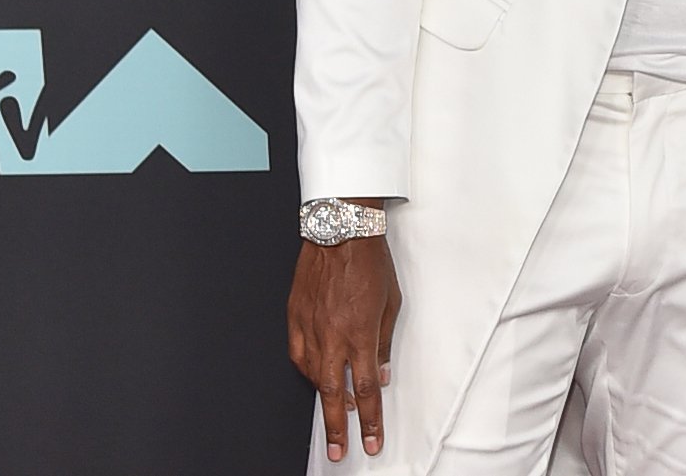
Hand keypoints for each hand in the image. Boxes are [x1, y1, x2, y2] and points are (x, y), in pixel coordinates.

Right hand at [287, 221, 400, 461]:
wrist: (340, 232)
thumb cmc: (369, 262)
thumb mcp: (391, 303)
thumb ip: (384, 342)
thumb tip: (381, 372)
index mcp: (360, 334)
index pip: (367, 389)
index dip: (370, 420)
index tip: (371, 441)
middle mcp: (333, 337)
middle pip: (335, 394)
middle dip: (338, 428)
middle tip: (340, 452)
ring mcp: (310, 329)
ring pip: (314, 377)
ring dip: (325, 399)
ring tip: (334, 416)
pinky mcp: (294, 319)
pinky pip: (298, 355)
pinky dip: (307, 371)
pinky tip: (314, 379)